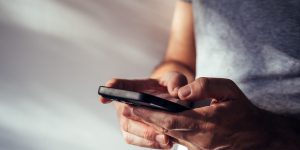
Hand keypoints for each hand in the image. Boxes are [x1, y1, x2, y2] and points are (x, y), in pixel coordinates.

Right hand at [99, 72, 187, 148]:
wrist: (169, 101)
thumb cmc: (167, 87)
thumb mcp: (174, 78)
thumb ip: (175, 81)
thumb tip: (177, 92)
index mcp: (133, 87)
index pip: (119, 85)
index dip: (112, 89)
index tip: (104, 96)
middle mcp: (125, 104)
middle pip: (124, 113)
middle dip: (138, 120)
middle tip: (156, 126)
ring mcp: (127, 120)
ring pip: (130, 131)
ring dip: (147, 136)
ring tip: (165, 139)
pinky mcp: (132, 133)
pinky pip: (136, 141)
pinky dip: (151, 143)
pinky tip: (166, 143)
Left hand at [129, 77, 299, 149]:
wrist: (257, 136)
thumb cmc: (242, 110)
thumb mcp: (229, 90)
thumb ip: (205, 87)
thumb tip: (181, 92)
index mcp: (207, 124)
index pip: (170, 120)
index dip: (149, 114)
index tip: (133, 105)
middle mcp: (200, 140)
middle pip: (164, 130)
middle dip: (143, 119)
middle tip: (126, 109)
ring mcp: (198, 148)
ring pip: (168, 136)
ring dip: (150, 125)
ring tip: (134, 113)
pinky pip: (176, 140)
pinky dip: (162, 131)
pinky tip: (153, 122)